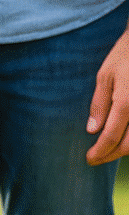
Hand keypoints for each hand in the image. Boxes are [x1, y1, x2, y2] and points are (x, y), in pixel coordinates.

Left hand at [86, 25, 128, 164]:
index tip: (89, 159)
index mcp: (127, 101)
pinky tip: (123, 138)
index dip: (100, 152)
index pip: (111, 136)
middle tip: (96, 158)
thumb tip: (92, 130)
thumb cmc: (125, 55)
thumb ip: (99, 105)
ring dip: (125, 149)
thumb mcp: (105, 76)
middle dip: (111, 155)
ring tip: (108, 150)